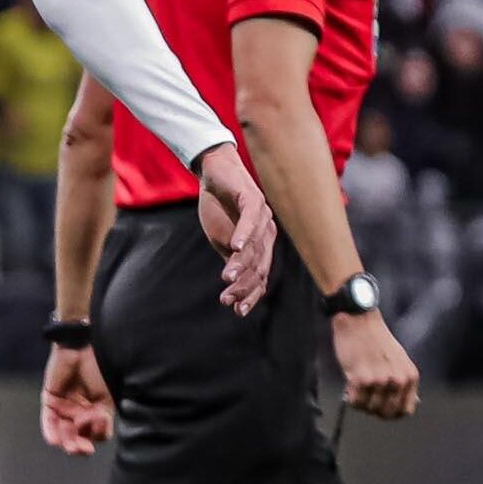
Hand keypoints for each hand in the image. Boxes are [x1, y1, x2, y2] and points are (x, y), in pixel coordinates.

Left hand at [40, 345, 114, 455]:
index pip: (95, 434)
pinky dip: (51, 431)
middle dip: (80, 445)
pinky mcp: (50, 400)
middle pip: (78, 436)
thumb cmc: (99, 370)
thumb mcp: (107, 399)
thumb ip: (102, 419)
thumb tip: (94, 433)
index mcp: (96, 412)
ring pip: (63, 432)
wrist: (83, 348)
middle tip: (83, 449)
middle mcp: (80, 412)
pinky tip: (55, 440)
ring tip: (72, 445)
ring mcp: (64, 407)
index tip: (98, 431)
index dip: (96, 436)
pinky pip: (48, 420)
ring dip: (67, 441)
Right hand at [195, 143, 274, 314]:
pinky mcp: (253, 199)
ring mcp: (263, 217)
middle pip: (259, 265)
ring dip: (240, 265)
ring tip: (227, 278)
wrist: (214, 172)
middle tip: (226, 298)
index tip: (236, 310)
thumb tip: (233, 285)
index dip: (250, 294)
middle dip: (244, 285)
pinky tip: (233, 246)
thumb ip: (231, 258)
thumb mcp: (221, 239)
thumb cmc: (218, 207)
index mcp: (261, 245)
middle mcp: (268, 233)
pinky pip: (251, 220)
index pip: (260, 276)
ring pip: (254, 247)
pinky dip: (243, 234)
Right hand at [332, 311, 418, 418]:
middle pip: (386, 412)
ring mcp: (380, 381)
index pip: (406, 410)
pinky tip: (349, 386)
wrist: (358, 320)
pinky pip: (355, 402)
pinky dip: (350, 398)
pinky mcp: (361, 379)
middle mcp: (398, 381)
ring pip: (369, 408)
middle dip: (373, 410)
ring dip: (361, 402)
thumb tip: (391, 403)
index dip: (392, 413)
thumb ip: (399, 380)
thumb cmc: (374, 338)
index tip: (381, 409)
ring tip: (356, 389)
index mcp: (410, 376)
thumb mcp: (397, 359)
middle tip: (365, 400)